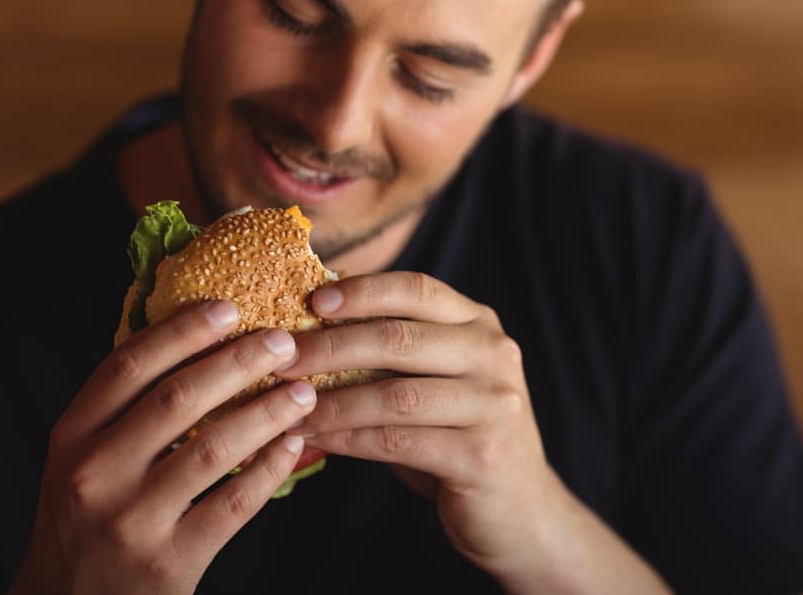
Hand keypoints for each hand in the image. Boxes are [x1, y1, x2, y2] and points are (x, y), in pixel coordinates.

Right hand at [9, 301, 316, 594]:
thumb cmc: (90, 517)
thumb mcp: (84, 458)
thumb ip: (125, 406)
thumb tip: (196, 334)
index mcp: (72, 437)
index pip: (126, 366)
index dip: (181, 331)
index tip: (229, 307)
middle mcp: (95, 475)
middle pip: (176, 399)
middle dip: (238, 362)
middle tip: (284, 342)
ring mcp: (131, 521)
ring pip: (213, 448)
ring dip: (267, 412)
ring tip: (304, 390)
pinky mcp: (169, 562)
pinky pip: (234, 503)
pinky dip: (270, 468)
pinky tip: (294, 445)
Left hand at [277, 272, 568, 581]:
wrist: (522, 511)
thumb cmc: (460, 438)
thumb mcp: (438, 382)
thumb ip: (394, 354)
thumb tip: (310, 328)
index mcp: (480, 325)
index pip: (418, 290)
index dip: (364, 291)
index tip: (313, 300)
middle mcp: (494, 355)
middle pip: (400, 338)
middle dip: (331, 346)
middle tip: (280, 359)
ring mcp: (493, 404)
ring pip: (395, 395)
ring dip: (331, 402)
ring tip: (285, 407)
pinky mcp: (481, 454)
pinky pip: (398, 442)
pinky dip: (347, 439)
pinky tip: (313, 440)